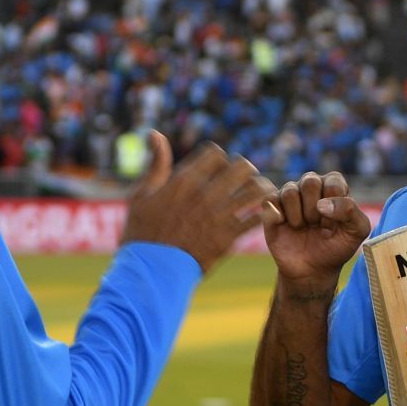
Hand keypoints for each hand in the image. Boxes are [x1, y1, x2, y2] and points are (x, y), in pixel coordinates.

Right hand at [122, 133, 277, 273]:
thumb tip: (155, 133)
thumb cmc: (141, 233)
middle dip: (245, 171)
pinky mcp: (228, 238)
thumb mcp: (141, 194)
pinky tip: (263, 215)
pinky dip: (265, 214)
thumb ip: (155, 163)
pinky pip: (257, 219)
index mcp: (183, 180)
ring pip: (256, 190)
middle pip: (242, 166)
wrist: (149, 272)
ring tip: (260, 195)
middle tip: (243, 180)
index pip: (216, 153)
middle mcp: (204, 194)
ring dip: (261, 190)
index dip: (219, 159)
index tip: (217, 170)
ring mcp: (218, 216)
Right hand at [260, 170, 372, 285]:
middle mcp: (311, 186)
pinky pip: (270, 200)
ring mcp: (290, 196)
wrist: (313, 270)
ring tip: (302, 228)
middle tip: (317, 227)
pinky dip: (277, 216)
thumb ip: (351, 211)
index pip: (333, 182)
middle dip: (314, 211)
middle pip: (310, 182)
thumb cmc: (336, 248)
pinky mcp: (272, 207)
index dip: (334, 207)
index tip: (333, 226)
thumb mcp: (357, 231)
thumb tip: (322, 204)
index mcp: (333, 186)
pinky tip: (285, 226)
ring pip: (290, 191)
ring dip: (298, 216)